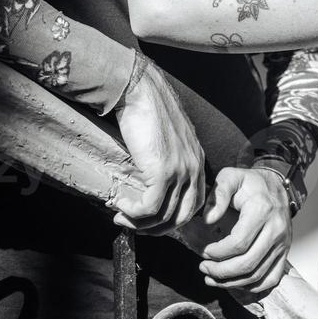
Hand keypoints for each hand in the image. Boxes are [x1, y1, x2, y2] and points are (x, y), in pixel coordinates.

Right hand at [109, 57, 206, 234]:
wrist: (140, 90)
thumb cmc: (147, 109)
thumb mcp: (166, 138)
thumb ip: (167, 159)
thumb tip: (149, 179)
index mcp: (198, 159)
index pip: (195, 202)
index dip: (173, 217)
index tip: (151, 219)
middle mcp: (195, 167)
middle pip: (183, 216)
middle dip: (157, 228)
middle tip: (133, 225)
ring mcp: (181, 171)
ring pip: (165, 216)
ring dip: (140, 223)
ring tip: (120, 216)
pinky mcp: (163, 172)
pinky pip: (150, 207)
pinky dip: (133, 213)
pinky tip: (119, 205)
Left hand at [198, 167, 292, 293]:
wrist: (276, 186)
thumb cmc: (250, 184)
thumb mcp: (230, 177)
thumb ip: (217, 194)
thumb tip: (208, 220)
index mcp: (262, 211)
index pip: (239, 243)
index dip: (218, 252)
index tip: (205, 251)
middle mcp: (276, 230)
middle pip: (248, 264)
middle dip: (221, 272)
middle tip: (204, 268)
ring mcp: (282, 244)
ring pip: (257, 276)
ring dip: (231, 282)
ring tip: (212, 277)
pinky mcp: (284, 253)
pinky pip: (270, 279)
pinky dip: (251, 287)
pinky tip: (234, 282)